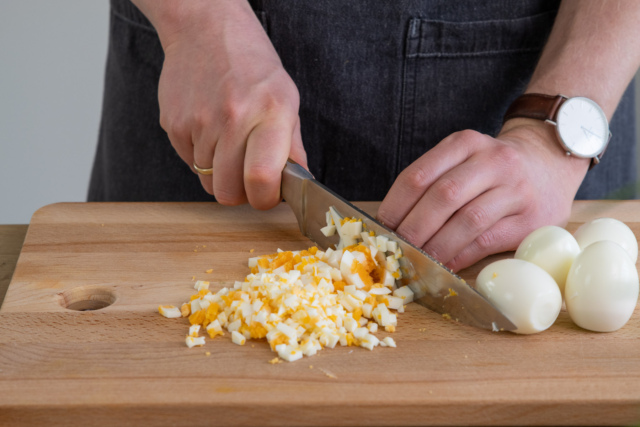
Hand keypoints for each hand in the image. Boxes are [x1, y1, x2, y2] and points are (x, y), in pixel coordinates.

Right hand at [155, 1, 306, 208]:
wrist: (206, 30)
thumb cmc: (253, 67)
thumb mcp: (286, 100)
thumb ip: (293, 147)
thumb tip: (300, 184)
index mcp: (270, 113)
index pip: (261, 179)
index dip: (264, 198)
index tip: (267, 194)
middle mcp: (232, 118)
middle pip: (227, 192)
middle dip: (239, 192)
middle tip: (247, 174)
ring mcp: (198, 122)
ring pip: (207, 180)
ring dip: (220, 172)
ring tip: (229, 141)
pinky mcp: (173, 124)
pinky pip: (188, 162)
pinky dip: (200, 155)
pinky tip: (210, 129)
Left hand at [377, 119, 589, 271]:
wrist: (550, 162)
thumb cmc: (492, 169)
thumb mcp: (463, 158)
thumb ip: (433, 183)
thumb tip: (391, 226)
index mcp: (466, 143)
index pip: (419, 175)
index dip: (395, 206)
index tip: (379, 228)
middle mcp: (493, 161)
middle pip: (443, 197)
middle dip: (413, 229)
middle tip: (395, 250)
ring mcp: (516, 189)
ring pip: (467, 220)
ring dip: (436, 246)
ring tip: (416, 262)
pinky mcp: (531, 219)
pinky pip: (487, 241)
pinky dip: (460, 256)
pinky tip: (444, 266)